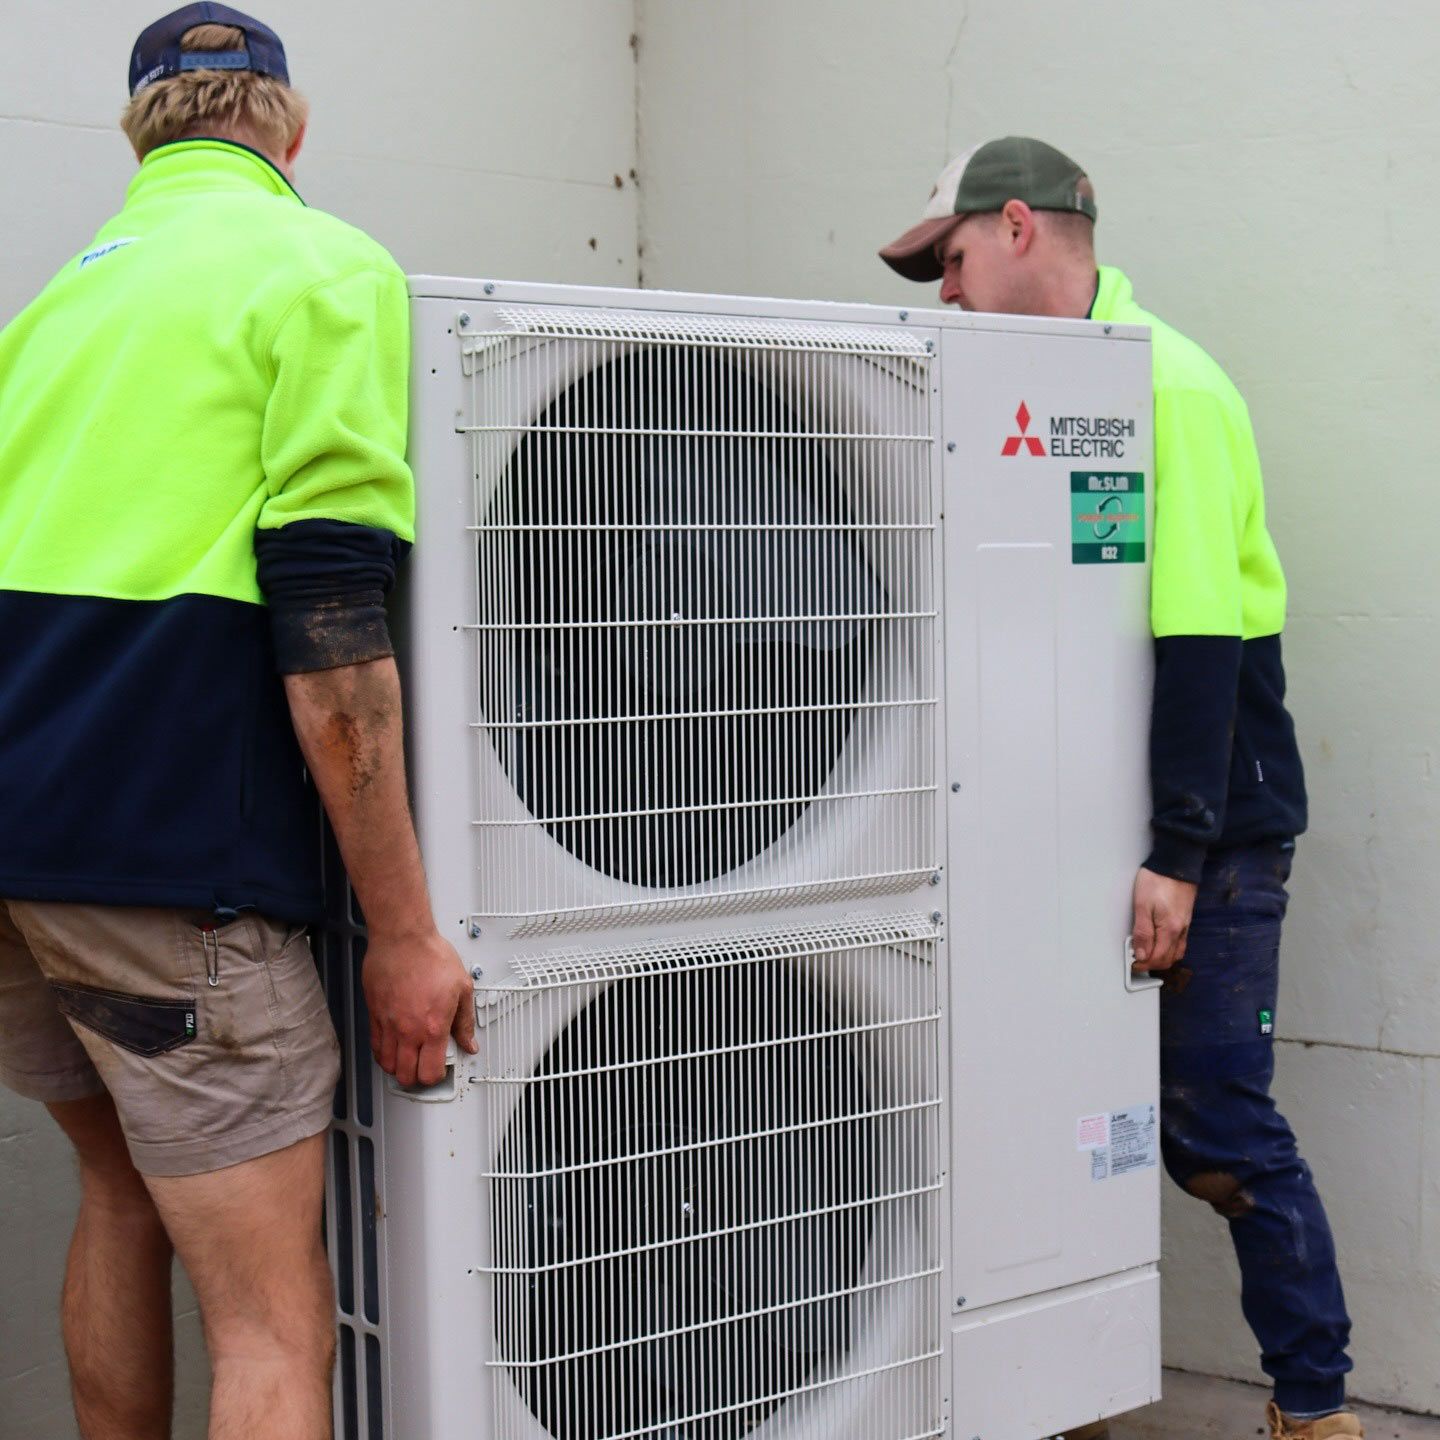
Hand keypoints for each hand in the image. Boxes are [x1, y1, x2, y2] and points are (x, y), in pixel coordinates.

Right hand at [362, 928, 477, 1086]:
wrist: (403, 938)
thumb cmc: (431, 955)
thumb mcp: (462, 987)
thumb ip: (465, 1021)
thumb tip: (468, 1042)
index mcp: (433, 1027)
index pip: (430, 1072)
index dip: (436, 1077)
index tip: (440, 1070)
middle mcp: (408, 1030)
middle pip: (406, 1075)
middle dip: (416, 1078)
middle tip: (423, 1069)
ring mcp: (388, 1024)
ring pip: (387, 1064)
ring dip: (398, 1067)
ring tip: (408, 1060)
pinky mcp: (374, 1014)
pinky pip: (375, 1045)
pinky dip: (383, 1053)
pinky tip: (392, 1047)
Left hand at [1131, 867, 1198, 972]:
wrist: (1176, 862)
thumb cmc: (1157, 880)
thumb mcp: (1142, 906)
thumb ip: (1142, 932)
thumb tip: (1141, 955)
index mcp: (1169, 929)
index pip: (1157, 957)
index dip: (1143, 964)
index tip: (1132, 964)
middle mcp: (1180, 930)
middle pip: (1169, 958)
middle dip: (1153, 964)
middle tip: (1137, 962)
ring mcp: (1185, 925)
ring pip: (1177, 952)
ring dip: (1163, 958)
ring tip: (1147, 955)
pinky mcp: (1186, 918)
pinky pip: (1181, 942)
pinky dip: (1170, 949)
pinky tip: (1161, 944)